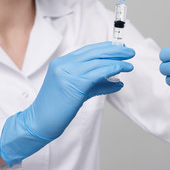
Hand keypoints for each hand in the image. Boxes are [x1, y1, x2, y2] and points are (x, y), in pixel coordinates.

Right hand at [0, 42, 134, 166]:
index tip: (119, 48)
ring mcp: (67, 72)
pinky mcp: (73, 83)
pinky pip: (96, 73)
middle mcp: (64, 64)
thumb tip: (118, 82)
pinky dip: (111, 69)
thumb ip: (97, 84)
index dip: (105, 48)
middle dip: (114, 51)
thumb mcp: (79, 91)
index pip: (88, 50)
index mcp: (62, 62)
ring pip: (97, 62)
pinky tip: (121, 70)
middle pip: (94, 52)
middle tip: (129, 52)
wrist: (40, 122)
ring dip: (117, 61)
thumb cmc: (58, 108)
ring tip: (129, 64)